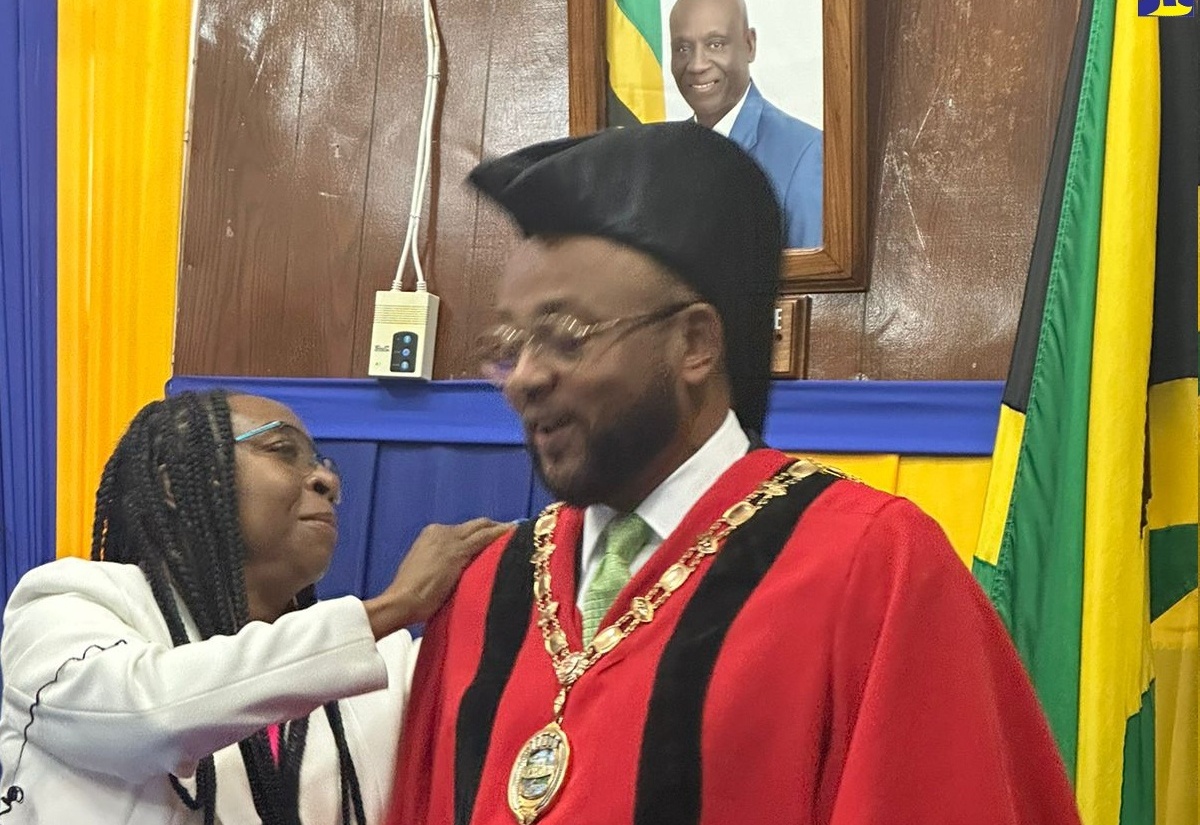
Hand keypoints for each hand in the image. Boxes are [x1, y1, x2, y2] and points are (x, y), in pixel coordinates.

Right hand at [364, 517, 511, 638]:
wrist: (402, 601)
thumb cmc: (411, 596)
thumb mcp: (427, 574)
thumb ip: (442, 566)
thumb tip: (457, 573)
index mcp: (430, 535)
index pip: (462, 531)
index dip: (479, 533)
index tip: (492, 539)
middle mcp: (440, 531)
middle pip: (474, 525)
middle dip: (493, 528)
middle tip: (511, 532)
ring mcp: (449, 539)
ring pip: (482, 528)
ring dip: (500, 530)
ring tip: (518, 533)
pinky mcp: (458, 550)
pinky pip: (486, 537)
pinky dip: (501, 534)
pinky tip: (514, 535)